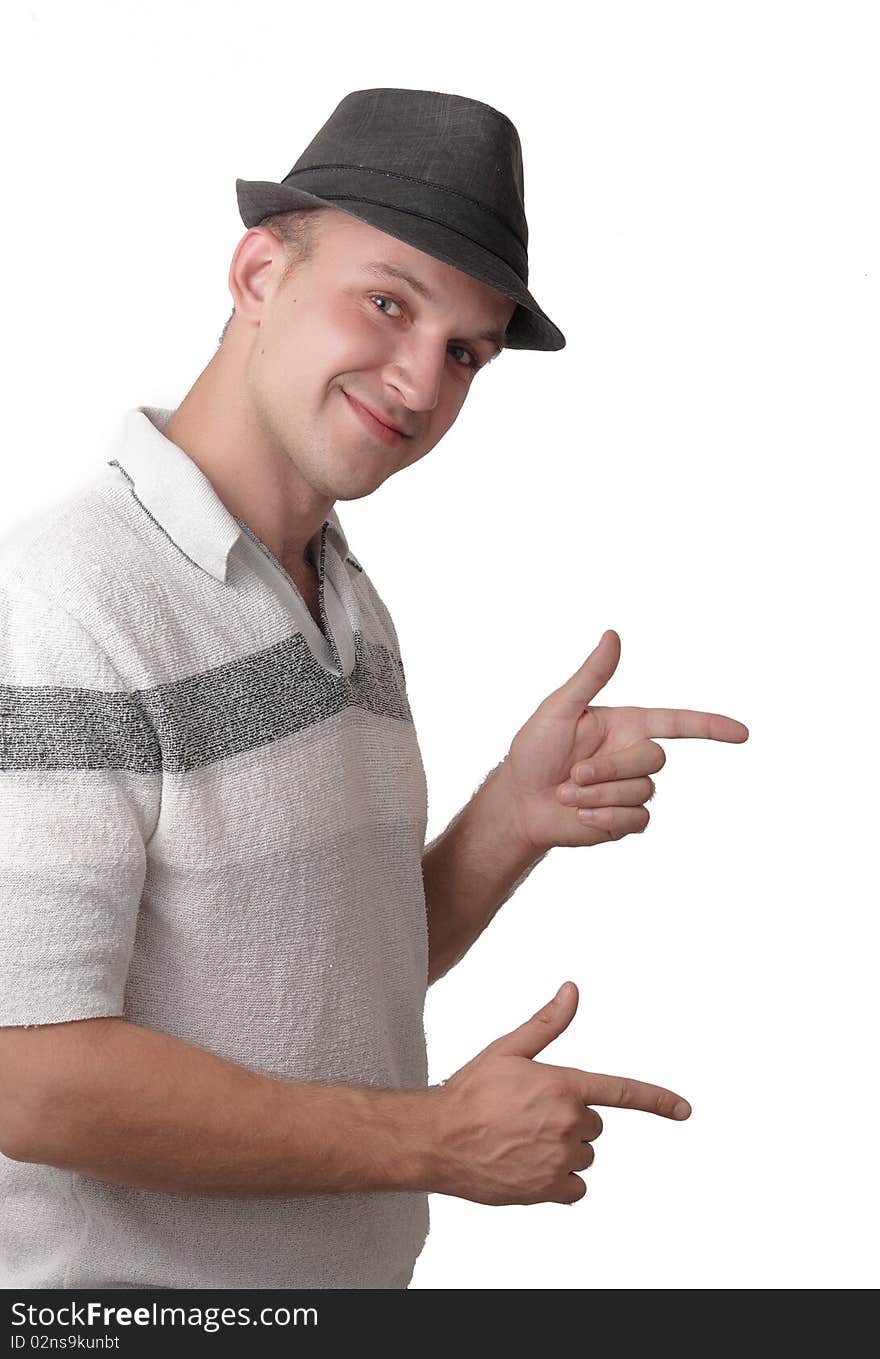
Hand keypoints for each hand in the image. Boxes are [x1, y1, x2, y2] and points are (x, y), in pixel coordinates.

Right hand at [429, 981, 689, 1205]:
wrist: (436, 1138)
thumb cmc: (469, 1092)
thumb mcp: (507, 1049)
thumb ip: (547, 1023)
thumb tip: (572, 991)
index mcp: (563, 1085)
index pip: (622, 1092)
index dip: (658, 1100)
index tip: (685, 1109)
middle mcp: (567, 1124)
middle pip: (594, 1125)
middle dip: (571, 1119)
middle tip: (531, 1114)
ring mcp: (558, 1160)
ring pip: (584, 1155)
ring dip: (564, 1149)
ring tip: (523, 1139)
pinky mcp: (547, 1190)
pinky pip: (575, 1187)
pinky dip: (559, 1180)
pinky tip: (529, 1165)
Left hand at [498, 629, 748, 854]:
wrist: (519, 802)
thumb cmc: (533, 751)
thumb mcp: (559, 709)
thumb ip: (591, 675)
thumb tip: (612, 635)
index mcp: (626, 725)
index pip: (678, 723)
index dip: (712, 727)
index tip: (742, 734)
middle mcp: (633, 755)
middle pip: (654, 759)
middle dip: (611, 769)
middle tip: (574, 773)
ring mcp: (631, 789)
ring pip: (642, 792)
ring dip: (600, 795)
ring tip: (568, 794)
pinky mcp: (625, 820)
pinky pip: (637, 820)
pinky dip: (605, 819)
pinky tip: (581, 816)